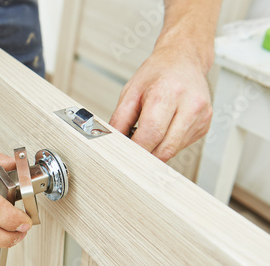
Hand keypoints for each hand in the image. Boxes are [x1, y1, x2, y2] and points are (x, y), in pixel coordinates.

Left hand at [109, 47, 212, 161]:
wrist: (184, 59)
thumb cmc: (158, 73)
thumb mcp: (131, 91)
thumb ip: (120, 119)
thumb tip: (113, 141)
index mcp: (168, 93)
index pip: (151, 134)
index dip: (135, 148)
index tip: (124, 152)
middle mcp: (190, 105)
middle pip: (164, 148)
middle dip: (144, 154)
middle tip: (131, 150)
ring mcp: (201, 117)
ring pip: (173, 151)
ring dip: (155, 150)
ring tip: (147, 135)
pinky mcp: (205, 125)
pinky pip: (181, 146)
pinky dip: (167, 144)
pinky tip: (163, 129)